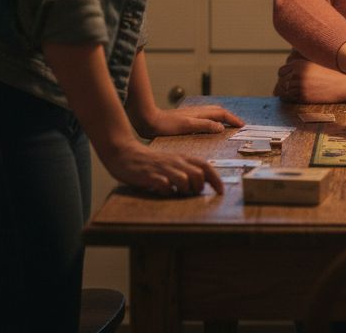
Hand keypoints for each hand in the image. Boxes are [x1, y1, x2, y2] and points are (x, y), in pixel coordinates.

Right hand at [100, 140, 224, 195]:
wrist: (125, 153)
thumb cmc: (150, 161)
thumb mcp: (171, 161)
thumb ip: (185, 169)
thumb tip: (202, 183)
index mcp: (182, 158)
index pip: (206, 167)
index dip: (216, 180)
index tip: (221, 191)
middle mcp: (175, 162)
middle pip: (198, 175)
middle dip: (199, 188)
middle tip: (191, 193)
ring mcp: (163, 169)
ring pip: (185, 181)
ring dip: (184, 191)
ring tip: (177, 192)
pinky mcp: (150, 177)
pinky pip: (165, 187)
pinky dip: (167, 192)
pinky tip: (162, 191)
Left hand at [134, 104, 242, 136]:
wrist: (148, 121)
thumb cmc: (166, 125)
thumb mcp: (187, 126)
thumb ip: (204, 125)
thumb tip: (221, 127)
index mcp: (200, 113)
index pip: (221, 114)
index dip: (233, 119)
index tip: (242, 126)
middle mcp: (197, 112)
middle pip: (218, 111)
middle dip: (230, 117)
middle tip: (238, 125)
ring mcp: (191, 115)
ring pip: (211, 113)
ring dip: (221, 118)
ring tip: (227, 125)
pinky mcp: (185, 119)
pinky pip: (204, 118)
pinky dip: (212, 121)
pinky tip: (208, 127)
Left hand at [274, 58, 345, 103]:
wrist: (343, 84)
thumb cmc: (331, 74)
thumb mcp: (314, 65)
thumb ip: (301, 68)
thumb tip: (290, 74)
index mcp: (298, 64)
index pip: (281, 71)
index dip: (283, 76)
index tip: (287, 80)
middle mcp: (296, 74)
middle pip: (281, 82)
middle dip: (284, 86)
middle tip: (291, 89)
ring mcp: (299, 86)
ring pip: (285, 92)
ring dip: (289, 94)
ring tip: (297, 94)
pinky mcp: (303, 96)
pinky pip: (291, 99)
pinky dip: (293, 99)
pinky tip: (301, 97)